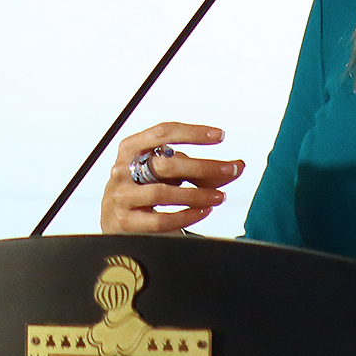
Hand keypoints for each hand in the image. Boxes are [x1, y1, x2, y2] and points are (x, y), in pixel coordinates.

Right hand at [99, 122, 244, 233]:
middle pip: (165, 164)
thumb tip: (237, 166)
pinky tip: (204, 211)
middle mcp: (122, 170)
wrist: (119, 222)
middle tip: (229, 169)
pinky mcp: (126, 222)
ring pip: (162, 193)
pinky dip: (186, 215)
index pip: (162, 132)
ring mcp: (122, 197)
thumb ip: (200, 171)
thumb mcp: (168, 174)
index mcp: (131, 148)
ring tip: (219, 196)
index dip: (193, 133)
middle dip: (202, 167)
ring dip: (196, 194)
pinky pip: (160, 220)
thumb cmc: (146, 191)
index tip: (219, 135)